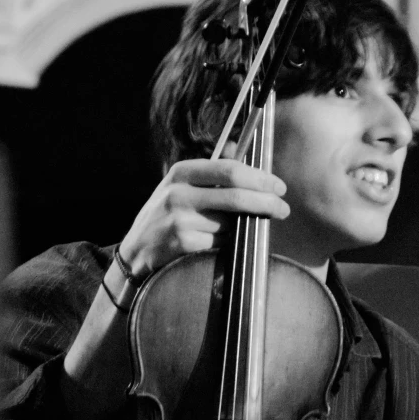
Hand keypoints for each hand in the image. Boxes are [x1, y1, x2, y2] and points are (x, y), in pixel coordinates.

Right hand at [119, 154, 288, 278]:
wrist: (135, 249)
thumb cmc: (166, 215)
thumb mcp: (180, 187)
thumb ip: (211, 177)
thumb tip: (253, 170)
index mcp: (181, 172)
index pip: (229, 169)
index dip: (259, 178)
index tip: (279, 187)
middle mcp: (178, 193)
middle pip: (235, 196)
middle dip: (266, 203)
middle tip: (283, 209)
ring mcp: (178, 219)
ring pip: (230, 223)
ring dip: (243, 227)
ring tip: (242, 228)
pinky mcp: (181, 243)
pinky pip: (220, 243)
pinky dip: (227, 243)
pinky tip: (222, 243)